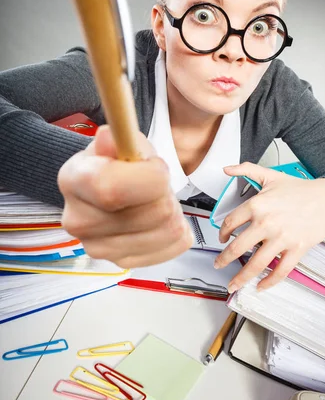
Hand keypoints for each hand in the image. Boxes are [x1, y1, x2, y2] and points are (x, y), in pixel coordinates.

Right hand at [58, 125, 193, 267]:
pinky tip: (161, 221)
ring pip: (167, 231)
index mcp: (73, 180)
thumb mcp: (122, 140)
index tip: (157, 166)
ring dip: (173, 212)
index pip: (112, 190)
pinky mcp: (120, 262)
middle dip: (165, 193)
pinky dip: (177, 233)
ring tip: (156, 201)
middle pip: (152, 213)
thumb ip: (120, 137)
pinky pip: (171, 248)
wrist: (111, 187)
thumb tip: (106, 136)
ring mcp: (97, 247)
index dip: (149, 177)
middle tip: (156, 185)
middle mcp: (77, 220)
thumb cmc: (119, 161)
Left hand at [214, 162, 324, 290]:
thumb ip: (245, 169)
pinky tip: (261, 286)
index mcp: (257, 205)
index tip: (221, 239)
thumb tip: (226, 168)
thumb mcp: (270, 175)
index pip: (230, 223)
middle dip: (224, 259)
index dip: (221, 233)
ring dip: (241, 277)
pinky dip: (269, 281)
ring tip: (233, 283)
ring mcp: (282, 238)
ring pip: (256, 263)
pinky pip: (280, 271)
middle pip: (237, 247)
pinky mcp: (296, 249)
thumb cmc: (299, 189)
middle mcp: (267, 223)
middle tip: (218, 264)